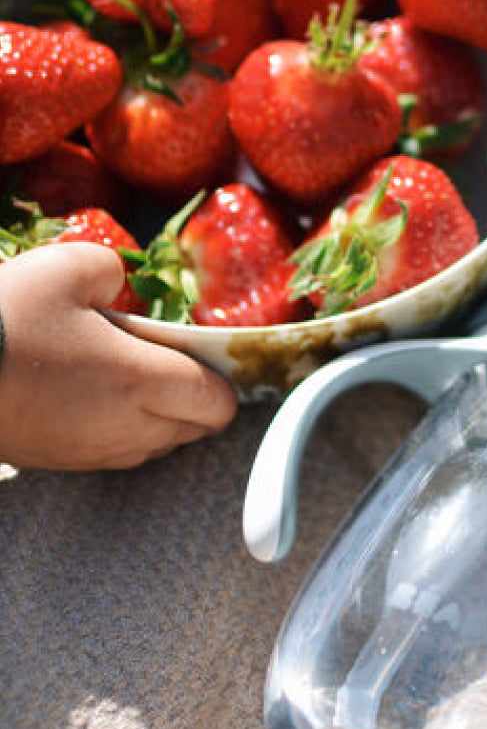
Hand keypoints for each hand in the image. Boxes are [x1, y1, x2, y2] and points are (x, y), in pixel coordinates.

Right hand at [0, 243, 237, 469]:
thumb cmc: (4, 319)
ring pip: (156, 446)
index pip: (218, 403)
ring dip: (159, 415)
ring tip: (125, 372)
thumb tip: (120, 287)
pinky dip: (121, 428)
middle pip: (194, 430)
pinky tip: (89, 392)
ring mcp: (90, 453)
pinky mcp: (58, 463)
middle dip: (195, 396)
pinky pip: (115, 452)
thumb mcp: (67, 266)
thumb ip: (113, 271)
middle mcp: (125, 429)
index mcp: (139, 382)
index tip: (204, 349)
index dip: (222, 378)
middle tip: (165, 356)